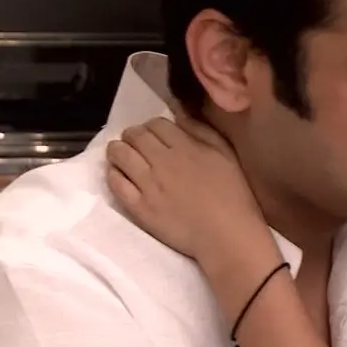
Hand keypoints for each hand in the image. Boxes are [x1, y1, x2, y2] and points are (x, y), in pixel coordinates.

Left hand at [106, 110, 276, 274]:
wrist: (226, 235)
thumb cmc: (233, 194)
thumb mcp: (224, 153)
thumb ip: (200, 129)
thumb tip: (177, 111)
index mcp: (185, 146)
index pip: (156, 124)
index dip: (151, 126)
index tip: (152, 134)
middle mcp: (162, 161)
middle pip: (135, 136)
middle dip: (131, 135)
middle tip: (133, 143)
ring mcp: (148, 185)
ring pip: (120, 155)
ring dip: (117, 150)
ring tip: (119, 154)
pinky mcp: (140, 207)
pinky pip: (116, 184)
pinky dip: (113, 174)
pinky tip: (118, 174)